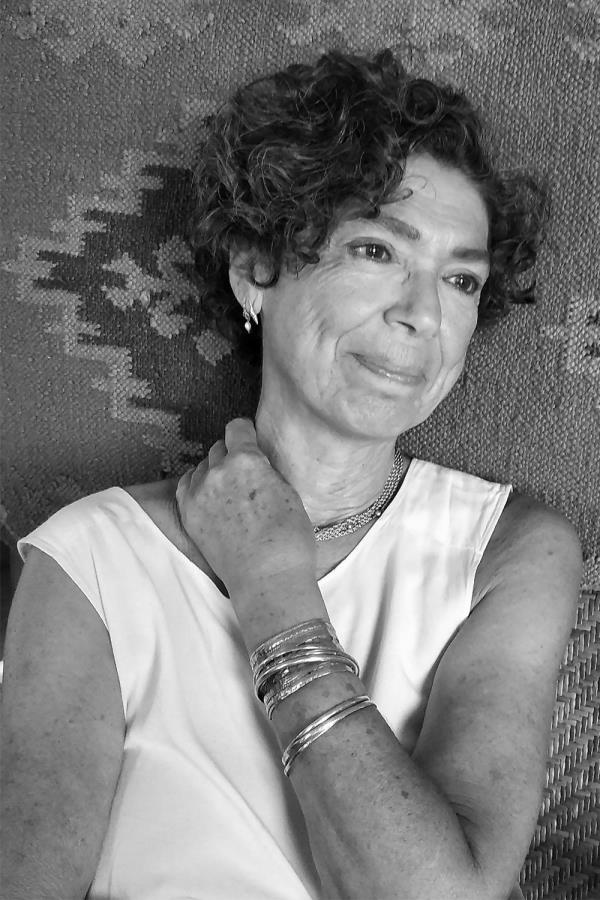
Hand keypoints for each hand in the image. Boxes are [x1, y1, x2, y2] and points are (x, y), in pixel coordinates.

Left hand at [175, 418, 317, 598]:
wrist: (267, 577)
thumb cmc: (288, 540)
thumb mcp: (289, 493)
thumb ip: (266, 471)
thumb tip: (258, 465)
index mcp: (246, 460)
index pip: (237, 428)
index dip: (246, 432)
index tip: (250, 438)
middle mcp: (218, 471)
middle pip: (218, 448)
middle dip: (231, 455)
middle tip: (245, 472)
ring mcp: (198, 493)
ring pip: (202, 467)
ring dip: (215, 472)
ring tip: (230, 490)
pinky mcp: (188, 514)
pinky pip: (186, 485)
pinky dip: (197, 486)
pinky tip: (210, 496)